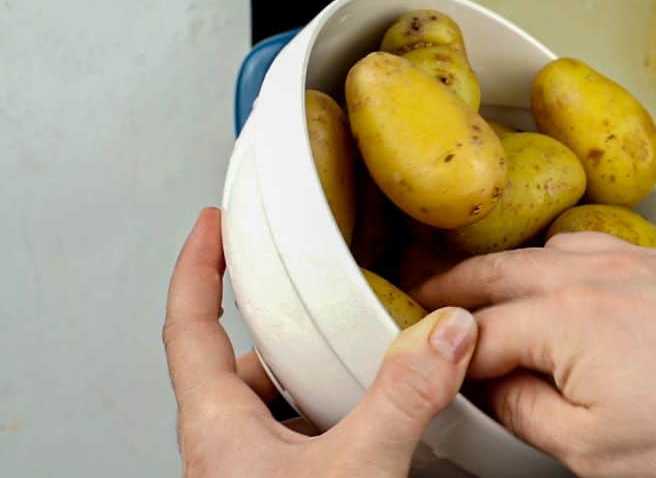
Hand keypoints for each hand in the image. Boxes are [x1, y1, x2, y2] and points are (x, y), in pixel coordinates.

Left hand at [163, 208, 477, 476]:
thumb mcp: (355, 467)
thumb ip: (402, 395)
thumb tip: (443, 334)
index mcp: (219, 429)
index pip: (188, 326)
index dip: (196, 269)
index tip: (210, 226)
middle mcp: (228, 452)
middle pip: (246, 368)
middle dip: (290, 334)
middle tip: (327, 305)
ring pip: (280, 410)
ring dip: (320, 384)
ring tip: (367, 367)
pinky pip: (306, 442)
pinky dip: (338, 422)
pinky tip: (379, 427)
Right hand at [417, 232, 655, 477]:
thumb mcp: (592, 452)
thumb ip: (525, 411)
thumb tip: (495, 390)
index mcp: (569, 316)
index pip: (475, 329)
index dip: (440, 349)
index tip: (426, 361)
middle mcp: (607, 271)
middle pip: (504, 270)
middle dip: (459, 288)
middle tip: (433, 303)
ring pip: (562, 246)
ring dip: (521, 267)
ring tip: (505, 292)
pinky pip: (621, 248)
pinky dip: (584, 263)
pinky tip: (591, 292)